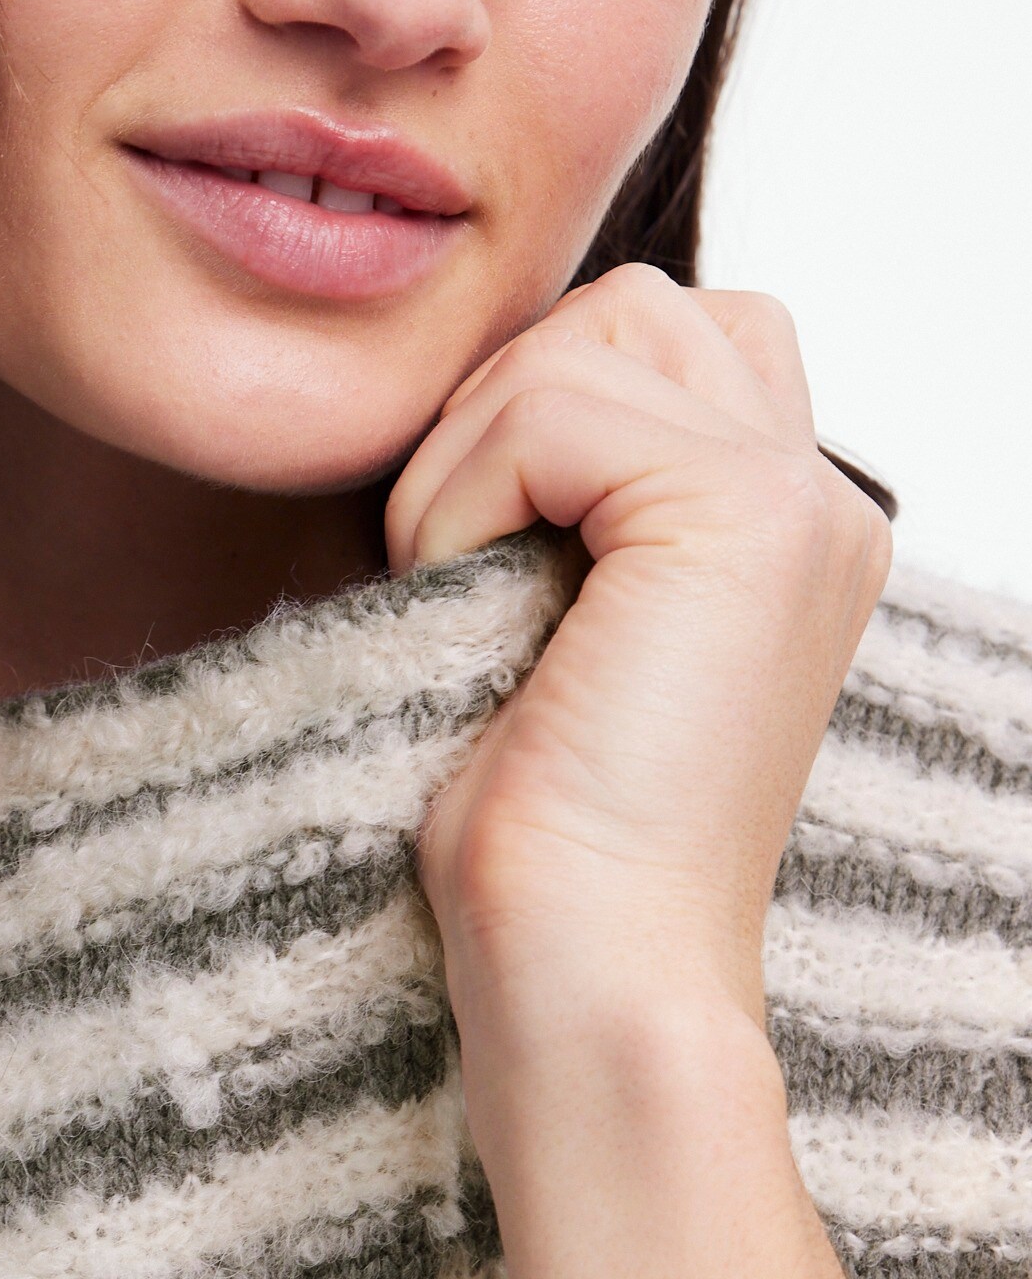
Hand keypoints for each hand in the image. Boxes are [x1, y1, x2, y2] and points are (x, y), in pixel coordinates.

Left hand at [383, 263, 890, 1061]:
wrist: (585, 972)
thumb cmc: (537, 825)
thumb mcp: (551, 612)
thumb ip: (568, 484)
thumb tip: (477, 375)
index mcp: (787, 521)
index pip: (658, 335)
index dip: (534, 410)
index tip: (486, 557)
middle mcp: (821, 495)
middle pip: (629, 306)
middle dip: (506, 406)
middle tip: (467, 563)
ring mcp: (798, 496)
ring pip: (579, 337)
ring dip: (472, 452)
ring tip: (466, 592)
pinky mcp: (744, 511)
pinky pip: (542, 409)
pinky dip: (458, 500)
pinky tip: (463, 606)